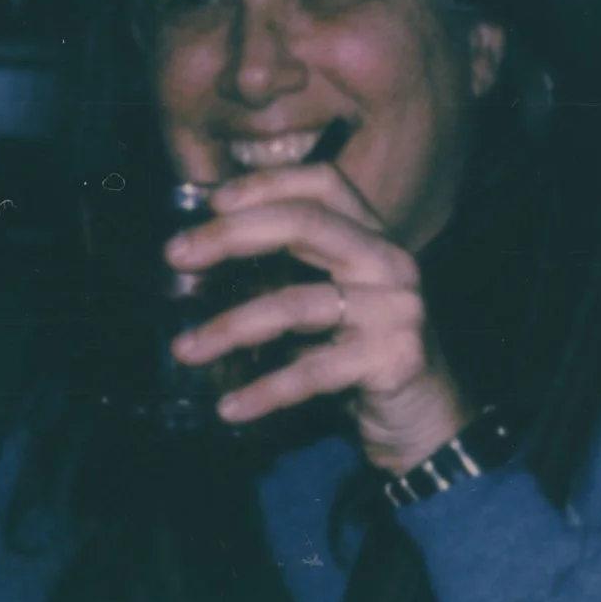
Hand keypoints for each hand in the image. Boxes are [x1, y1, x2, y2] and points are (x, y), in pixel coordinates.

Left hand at [164, 154, 470, 471]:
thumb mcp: (331, 300)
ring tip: (185, 349)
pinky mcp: (394, 358)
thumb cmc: (362, 353)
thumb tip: (199, 255)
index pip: (325, 184)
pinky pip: (314, 372)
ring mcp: (397, 308)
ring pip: (297, 304)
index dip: (268, 183)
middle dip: (231, 236)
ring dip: (231, 327)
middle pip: (305, 224)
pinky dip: (266, 391)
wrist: (424, 418)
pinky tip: (231, 408)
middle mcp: (390, 261)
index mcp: (373, 238)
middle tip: (176, 256)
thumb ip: (287, 271)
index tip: (212, 201)